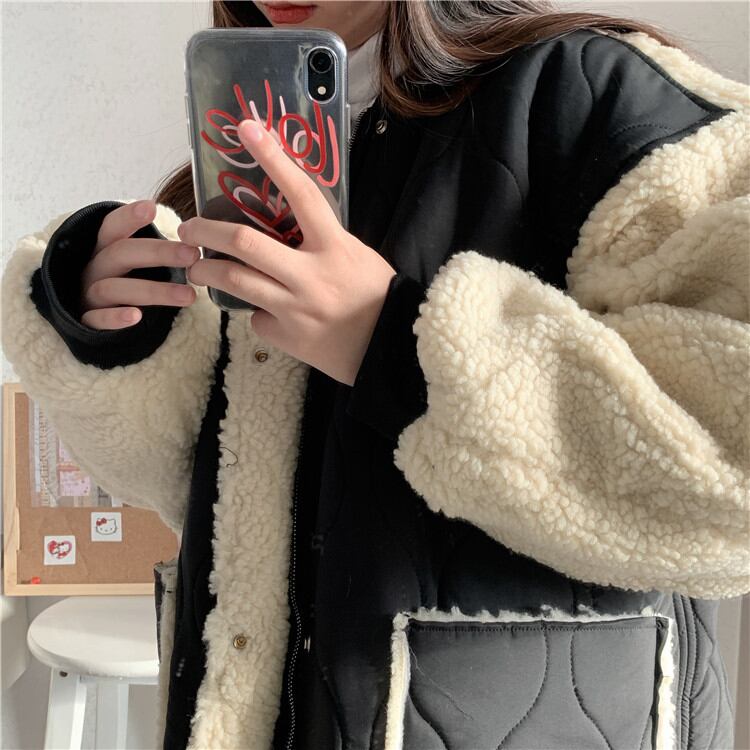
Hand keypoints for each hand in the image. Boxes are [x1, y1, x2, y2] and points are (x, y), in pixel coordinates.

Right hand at [80, 200, 199, 329]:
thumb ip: (158, 250)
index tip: (151, 207)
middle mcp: (94, 268)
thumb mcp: (135, 263)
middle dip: (157, 253)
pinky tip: (136, 317)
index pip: (112, 227)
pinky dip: (115, 318)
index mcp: (105, 249)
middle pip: (120, 254)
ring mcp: (89, 295)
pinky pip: (97, 320)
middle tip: (193, 255)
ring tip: (189, 296)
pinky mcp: (88, 323)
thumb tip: (202, 236)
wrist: (96, 319)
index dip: (128, 217)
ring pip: (114, 288)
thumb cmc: (125, 284)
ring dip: (153, 290)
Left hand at [179, 118, 397, 385]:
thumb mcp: (357, 256)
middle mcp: (311, 276)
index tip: (248, 129)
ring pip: (235, 281)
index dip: (274, 158)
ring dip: (206, 270)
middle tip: (189, 227)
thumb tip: (286, 226)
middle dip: (207, 231)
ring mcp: (295, 308)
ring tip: (196, 266)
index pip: (302, 194)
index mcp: (336, 247)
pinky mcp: (285, 336)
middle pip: (245, 242)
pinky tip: (261, 311)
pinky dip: (254, 310)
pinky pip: (256, 317)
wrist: (389, 350)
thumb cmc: (376, 297)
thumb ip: (322, 240)